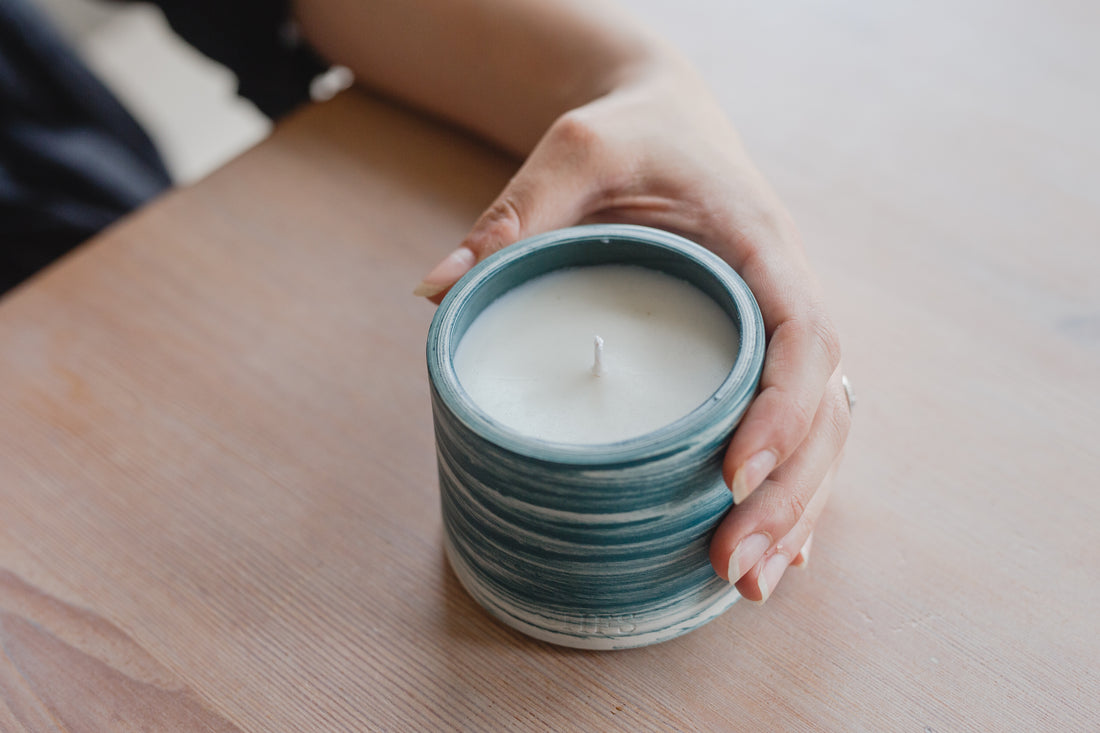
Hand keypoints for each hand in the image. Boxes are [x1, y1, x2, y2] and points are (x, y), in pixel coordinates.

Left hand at [415, 61, 850, 602]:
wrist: (669, 122)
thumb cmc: (632, 133)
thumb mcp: (576, 148)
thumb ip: (518, 210)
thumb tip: (435, 290)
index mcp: (761, 243)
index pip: (802, 335)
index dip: (782, 411)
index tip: (734, 476)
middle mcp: (785, 294)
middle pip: (825, 405)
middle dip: (789, 492)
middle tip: (731, 565)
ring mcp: (777, 330)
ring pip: (822, 431)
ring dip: (795, 511)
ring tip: (746, 584)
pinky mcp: (757, 357)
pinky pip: (796, 431)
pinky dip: (790, 494)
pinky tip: (770, 555)